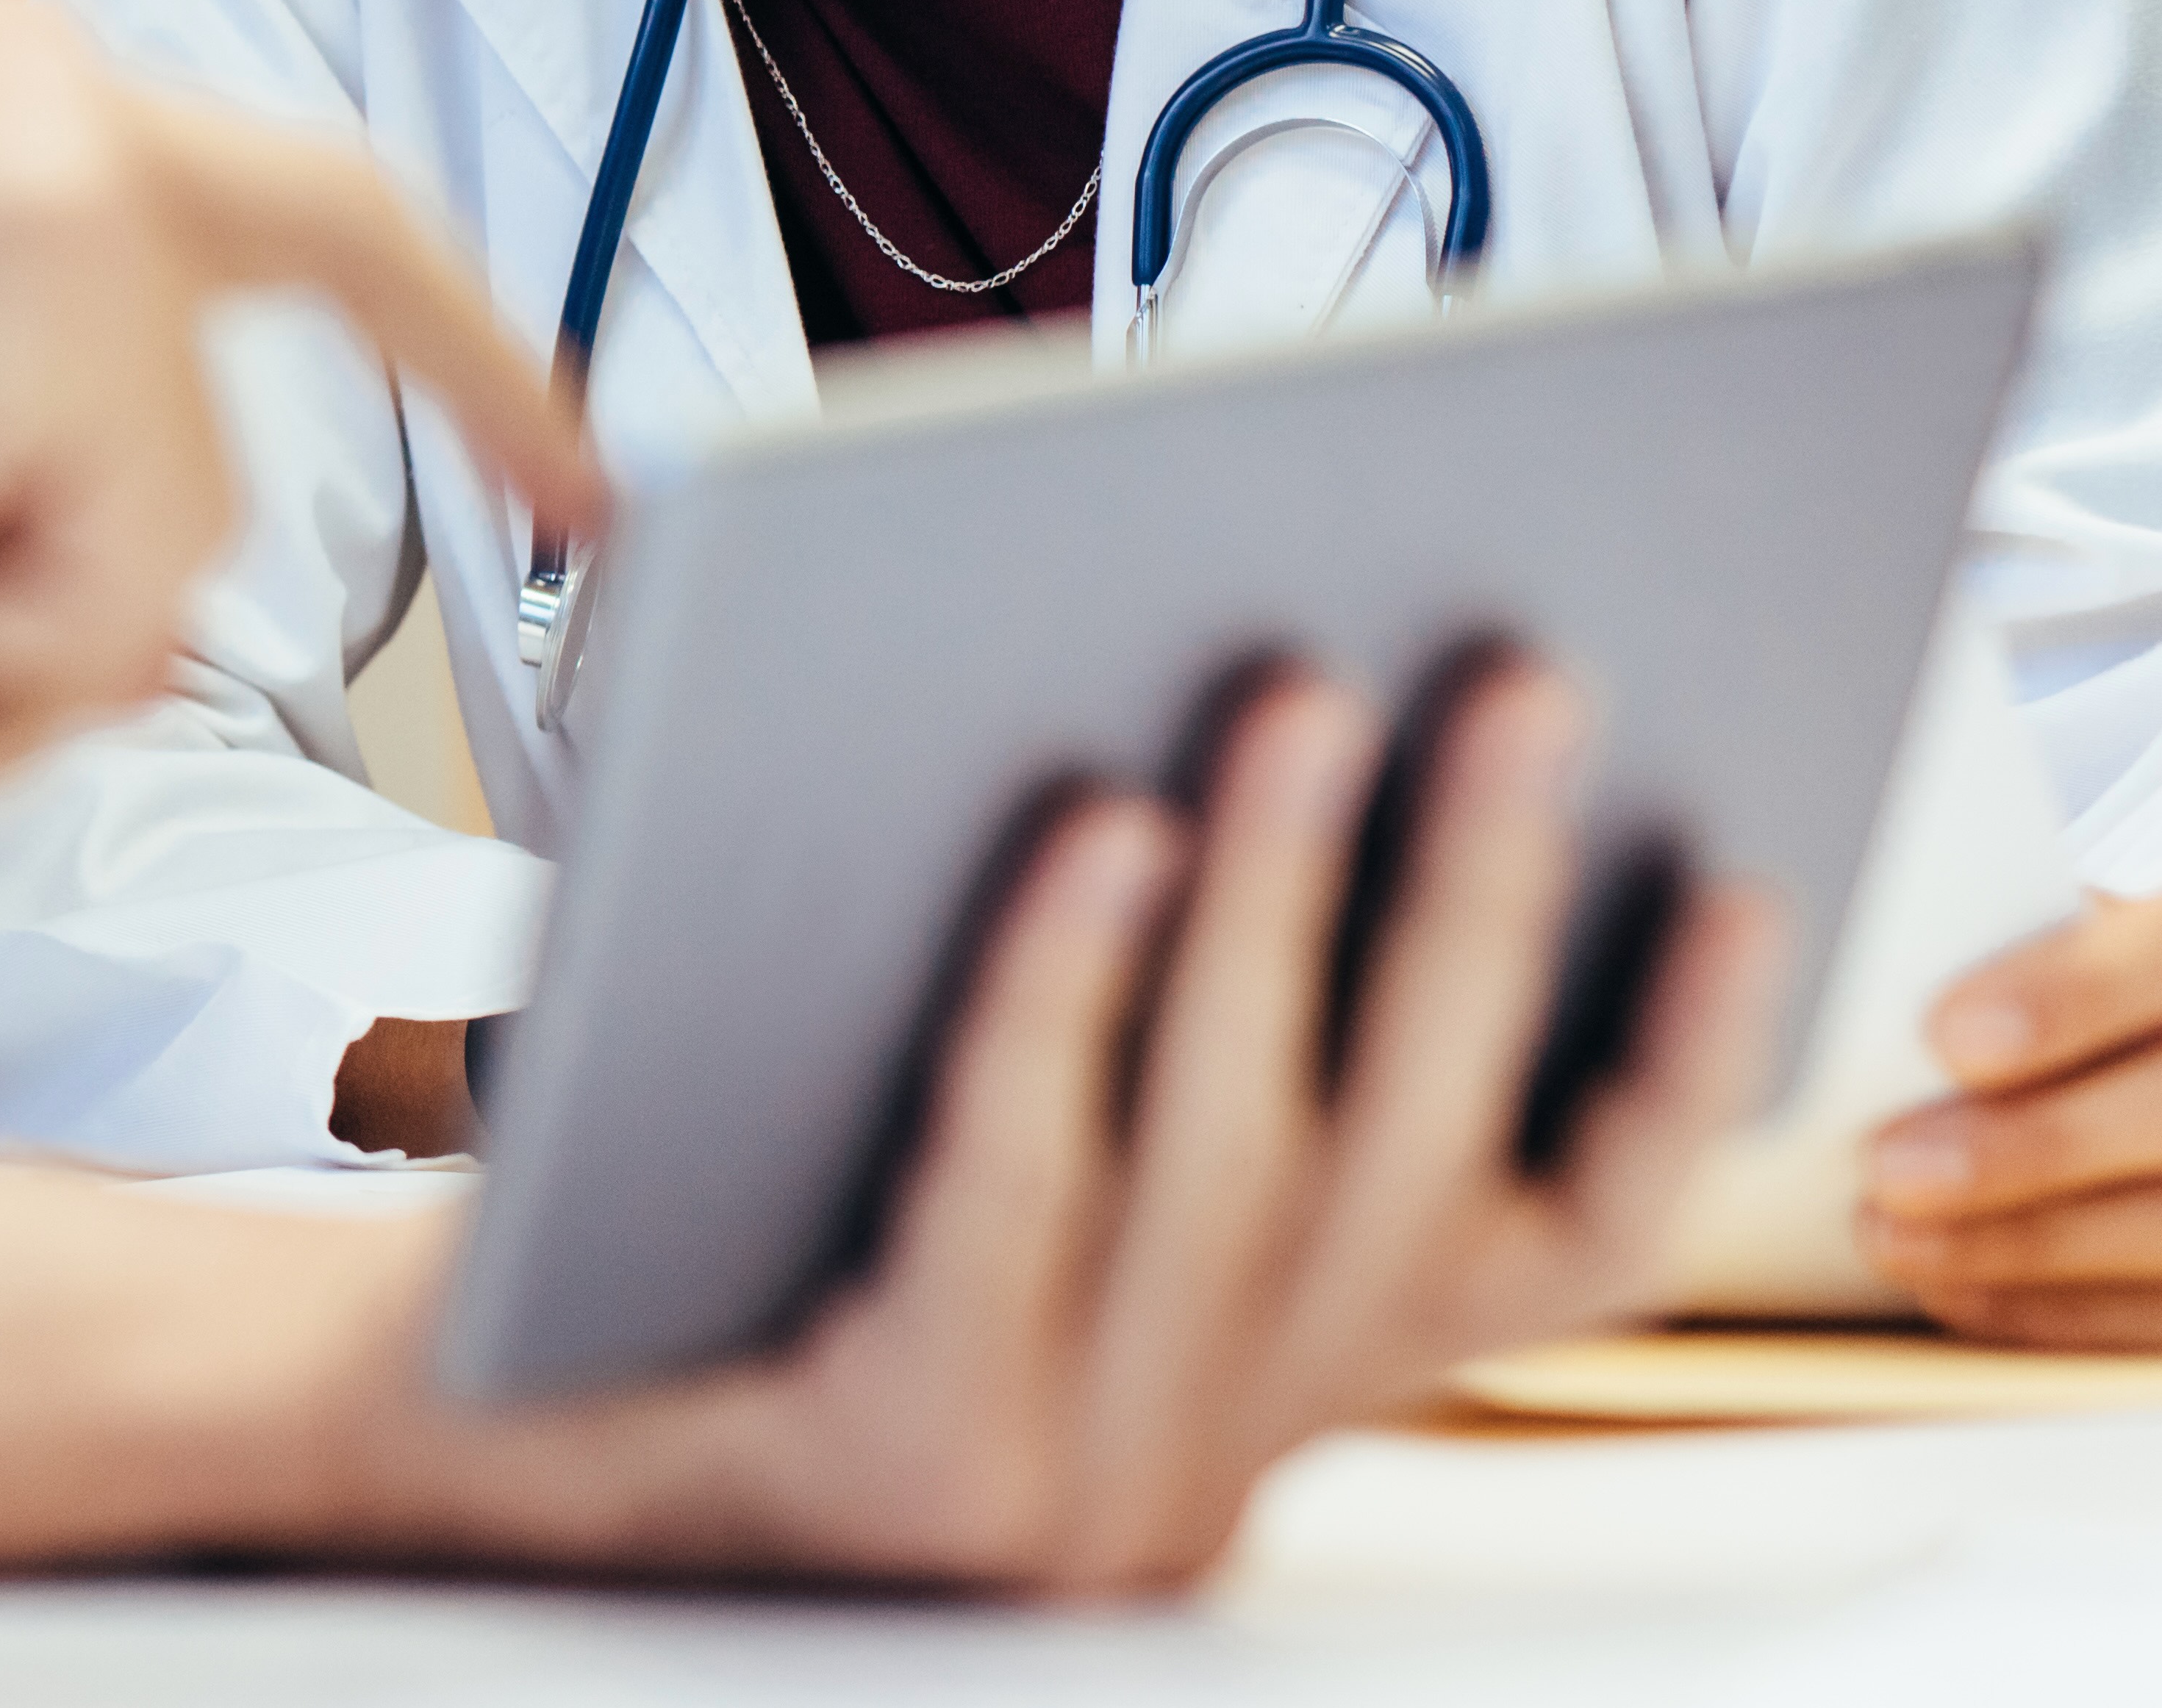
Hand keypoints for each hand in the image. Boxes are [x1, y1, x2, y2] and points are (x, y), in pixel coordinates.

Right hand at [0, 0, 593, 824]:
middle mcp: (49, 78)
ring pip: (172, 510)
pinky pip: (110, 591)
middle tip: (587, 487)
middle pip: (337, 249)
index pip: (256, 167)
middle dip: (486, 379)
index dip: (430, 303)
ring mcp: (78, 180)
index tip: (548, 416)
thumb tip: (107, 616)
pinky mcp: (80, 305)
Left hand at [352, 665, 1778, 1594]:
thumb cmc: (691, 1223)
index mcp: (1245, 1410)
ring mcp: (1054, 1490)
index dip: (1667, 1070)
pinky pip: (1014, 1172)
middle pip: (1400, 1165)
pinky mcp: (893, 1454)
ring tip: (1305, 684)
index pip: (1541, 1256)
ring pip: (1232, 1153)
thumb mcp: (961, 1155)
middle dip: (1485, 898)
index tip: (1742, 871)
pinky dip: (1067, 982)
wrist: (419, 1416)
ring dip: (1292, 898)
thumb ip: (1147, 1051)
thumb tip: (1309, 742)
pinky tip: (1102, 820)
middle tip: (1524, 670)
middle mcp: (1189, 1479)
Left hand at [1857, 864, 2161, 1344]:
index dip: (2083, 992)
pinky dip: (2096, 1315)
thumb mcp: (2147, 931)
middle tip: (1894, 1168)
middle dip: (2047, 1143)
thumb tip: (1895, 1016)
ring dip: (2052, 1245)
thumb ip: (2063, 955)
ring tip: (1903, 1239)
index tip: (1947, 1038)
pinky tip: (1974, 1294)